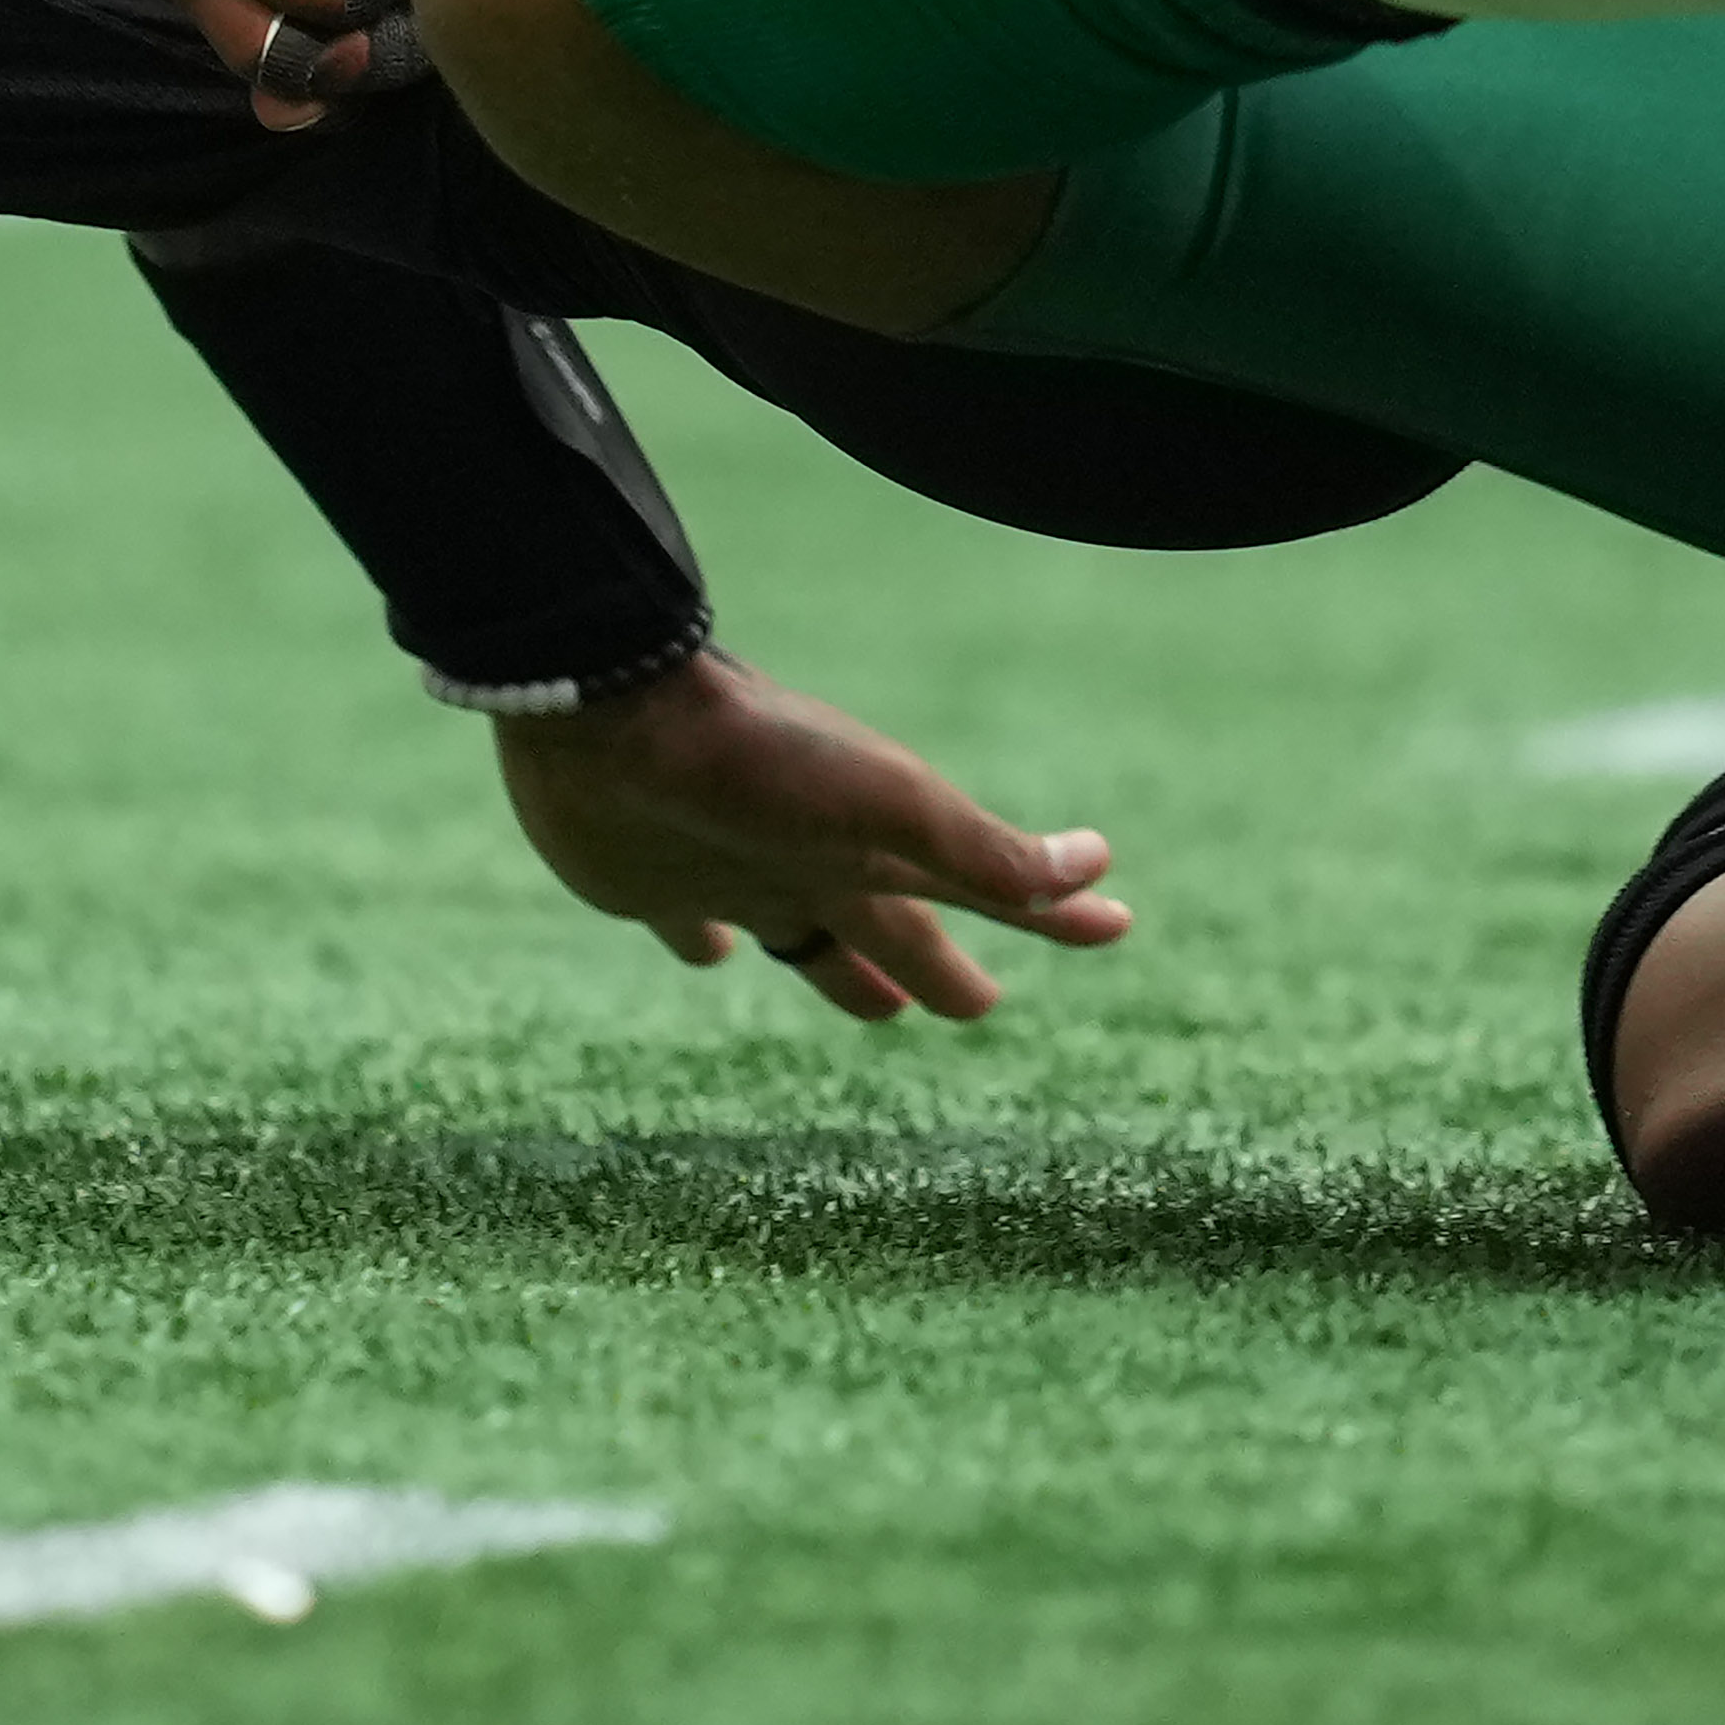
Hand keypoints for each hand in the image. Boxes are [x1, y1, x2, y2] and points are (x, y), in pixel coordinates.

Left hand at [494, 650, 1128, 1022]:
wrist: (611, 716)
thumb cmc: (761, 764)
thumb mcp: (889, 810)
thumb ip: (984, 850)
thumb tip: (1097, 867)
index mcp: (880, 846)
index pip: (986, 891)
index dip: (1052, 913)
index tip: (1114, 924)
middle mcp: (815, 857)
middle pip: (894, 924)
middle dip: (938, 962)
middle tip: (978, 1007)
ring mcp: (734, 867)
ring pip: (806, 931)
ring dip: (845, 964)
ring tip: (875, 1002)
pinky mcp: (653, 882)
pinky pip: (692, 924)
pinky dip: (709, 942)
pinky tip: (713, 950)